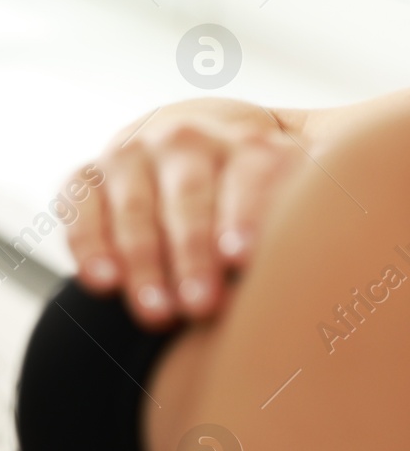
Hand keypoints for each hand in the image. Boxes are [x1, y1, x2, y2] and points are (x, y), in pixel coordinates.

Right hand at [65, 99, 303, 326]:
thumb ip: (322, 190)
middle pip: (187, 194)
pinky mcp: (87, 176)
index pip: (248, 169)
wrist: (185, 148)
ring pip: (131, 205)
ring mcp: (129, 154)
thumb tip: (371, 180)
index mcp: (245, 136)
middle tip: (200, 307)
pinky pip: (78, 207)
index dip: (244, 212)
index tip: (243, 258)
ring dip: (139, 261)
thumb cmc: (256, 186)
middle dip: (190, 252)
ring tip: (155, 314)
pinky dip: (85, 244)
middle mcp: (184, 137)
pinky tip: (99, 284)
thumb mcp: (297, 179)